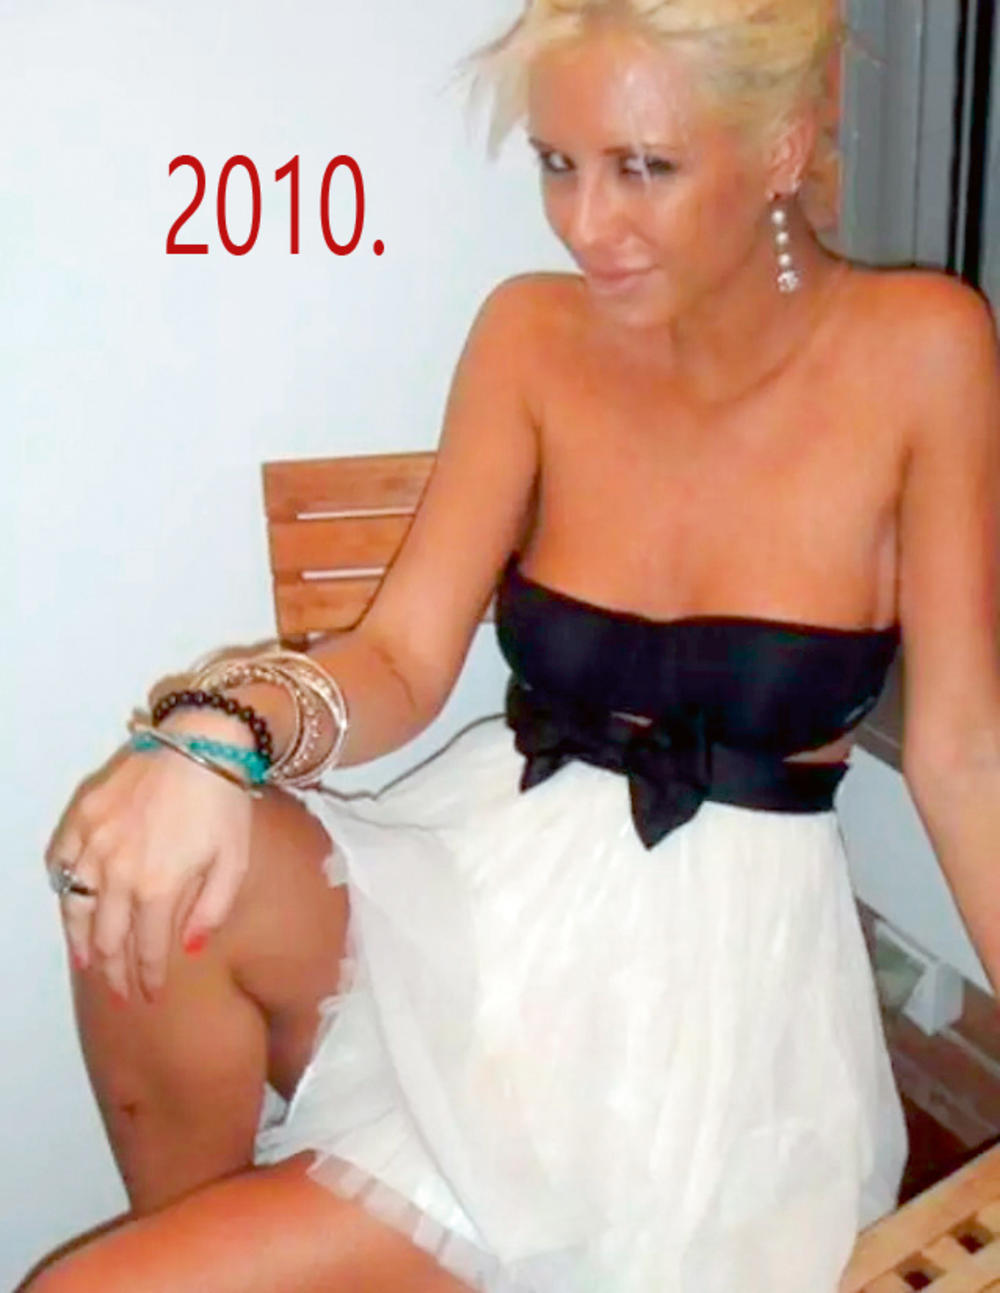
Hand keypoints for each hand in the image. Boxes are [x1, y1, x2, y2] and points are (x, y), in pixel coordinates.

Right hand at [45, 735, 253, 1000]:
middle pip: (107, 937)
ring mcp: (93, 842)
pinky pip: (62, 862)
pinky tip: (72, 903)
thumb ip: (211, 910)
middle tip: (120, 990)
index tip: (150, 993)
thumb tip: (187, 949)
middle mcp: (117, 872)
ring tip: (88, 962)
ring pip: (77, 907)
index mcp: (158, 887)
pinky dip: (64, 887)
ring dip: (81, 941)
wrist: (202, 743)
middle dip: (114, 972)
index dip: (148, 977)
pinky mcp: (82, 816)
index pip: (148, 948)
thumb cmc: (224, 803)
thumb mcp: (234, 862)